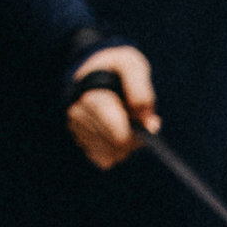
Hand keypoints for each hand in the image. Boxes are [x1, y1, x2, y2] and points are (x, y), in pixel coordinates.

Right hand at [67, 46, 158, 169]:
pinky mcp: (80, 141)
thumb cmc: (116, 66)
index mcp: (91, 99)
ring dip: (126, 145)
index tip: (144, 120)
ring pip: (112, 156)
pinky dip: (116, 150)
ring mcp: (76, 130)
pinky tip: (116, 131)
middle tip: (137, 118)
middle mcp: (78, 117)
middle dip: (134, 137)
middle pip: (118, 147)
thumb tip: (149, 125)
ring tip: (125, 121)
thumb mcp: (132, 66)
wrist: (94, 68)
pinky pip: (105, 160)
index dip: (137, 133)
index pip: (120, 136)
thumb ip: (142, 91)